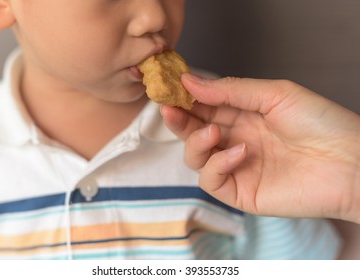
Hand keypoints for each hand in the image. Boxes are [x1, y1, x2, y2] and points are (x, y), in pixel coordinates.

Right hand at [161, 73, 359, 222]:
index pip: (204, 107)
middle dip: (178, 120)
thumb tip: (189, 81)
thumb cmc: (321, 123)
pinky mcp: (240, 192)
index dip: (184, 99)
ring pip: (195, 157)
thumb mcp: (274, 94)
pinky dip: (218, 165)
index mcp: (243, 115)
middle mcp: (235, 140)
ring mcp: (236, 167)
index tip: (170, 89)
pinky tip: (239, 152)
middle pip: (192, 132)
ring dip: (196, 142)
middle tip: (170, 108)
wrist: (351, 163)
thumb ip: (231, 90)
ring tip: (214, 131)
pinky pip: (212, 180)